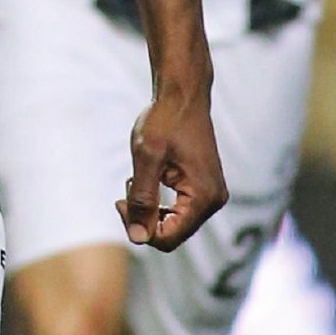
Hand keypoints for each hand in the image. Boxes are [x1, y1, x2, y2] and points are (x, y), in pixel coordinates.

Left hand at [119, 80, 225, 250]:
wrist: (182, 95)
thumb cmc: (164, 121)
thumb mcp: (147, 158)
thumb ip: (143, 199)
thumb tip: (138, 237)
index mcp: (203, 197)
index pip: (168, 239)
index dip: (139, 228)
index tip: (121, 201)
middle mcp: (214, 201)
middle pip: (172, 234)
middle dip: (143, 219)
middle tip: (126, 191)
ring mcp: (211, 195)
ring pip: (174, 224)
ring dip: (149, 209)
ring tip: (136, 181)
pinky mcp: (204, 188)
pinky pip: (178, 210)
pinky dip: (157, 201)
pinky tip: (146, 178)